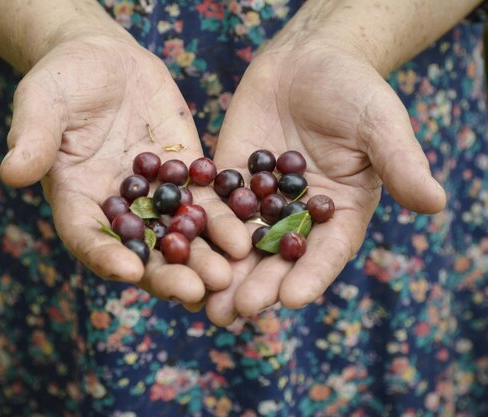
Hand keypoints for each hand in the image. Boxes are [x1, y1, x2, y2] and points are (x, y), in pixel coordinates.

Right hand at [0, 32, 249, 304]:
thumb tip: (12, 173)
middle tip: (195, 290)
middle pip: (141, 250)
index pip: (87, 237)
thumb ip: (33, 136)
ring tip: (229, 273)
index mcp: (77, 199)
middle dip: (167, 272)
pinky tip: (246, 235)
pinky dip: (224, 219)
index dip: (104, 256)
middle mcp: (118, 208)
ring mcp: (155, 195)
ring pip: (179, 234)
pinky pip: (207, 200)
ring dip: (204, 256)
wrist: (106, 60)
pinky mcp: (185, 174)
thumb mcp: (42, 101)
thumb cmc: (63, 78)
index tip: (127, 271)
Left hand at [206, 37, 445, 324]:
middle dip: (256, 284)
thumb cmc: (354, 89)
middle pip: (276, 258)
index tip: (292, 299)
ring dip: (222, 271)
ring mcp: (260, 201)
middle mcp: (298, 216)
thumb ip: (400, 163)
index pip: (326, 252)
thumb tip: (436, 203)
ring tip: (203, 300)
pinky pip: (212, 207)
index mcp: (340, 213)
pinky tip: (178, 250)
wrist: (307, 61)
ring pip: (240, 241)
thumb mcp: (380, 124)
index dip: (310, 275)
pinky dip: (198, 230)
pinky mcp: (229, 181)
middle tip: (235, 311)